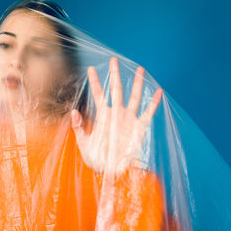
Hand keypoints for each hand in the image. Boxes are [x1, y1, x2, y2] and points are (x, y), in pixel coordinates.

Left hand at [71, 57, 162, 173]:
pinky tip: (157, 91)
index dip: (95, 81)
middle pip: (116, 90)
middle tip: (114, 60)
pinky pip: (148, 113)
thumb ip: (79, 127)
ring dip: (137, 83)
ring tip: (139, 69)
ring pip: (134, 97)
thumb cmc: (96, 158)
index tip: (90, 68)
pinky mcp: (140, 128)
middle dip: (115, 75)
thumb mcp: (84, 143)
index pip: (98, 94)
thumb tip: (74, 111)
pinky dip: (153, 103)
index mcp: (103, 116)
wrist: (111, 171)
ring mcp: (129, 119)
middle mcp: (117, 114)